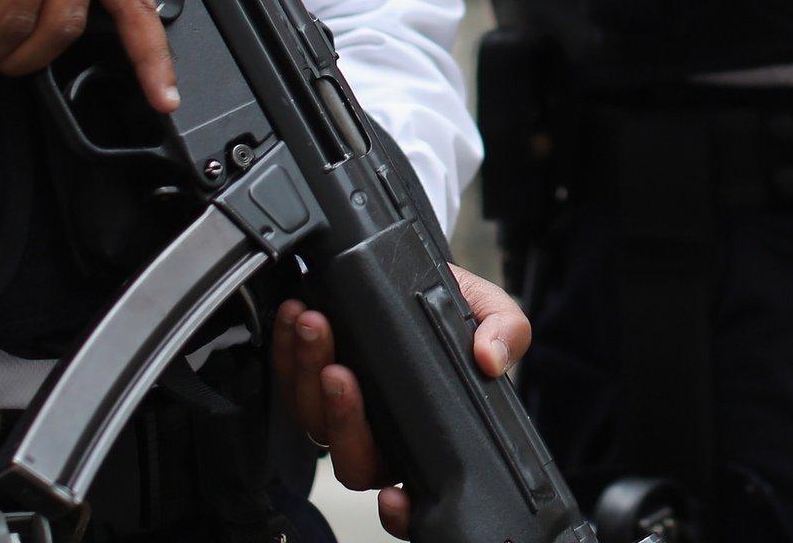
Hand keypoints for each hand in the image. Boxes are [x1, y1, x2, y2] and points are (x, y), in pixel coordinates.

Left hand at [273, 266, 531, 539]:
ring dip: (307, 373)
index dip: (401, 512)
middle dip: (342, 416)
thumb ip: (506, 331)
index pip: (414, 496)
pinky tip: (294, 317)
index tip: (393, 498)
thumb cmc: (454, 307)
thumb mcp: (492, 311)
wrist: (421, 278)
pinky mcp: (310, 380)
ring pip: (314, 418)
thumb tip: (491, 357)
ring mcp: (342, 411)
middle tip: (340, 371)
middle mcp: (382, 435)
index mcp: (426, 437)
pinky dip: (286, 349)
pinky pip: (288, 379)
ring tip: (314, 325)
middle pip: (353, 459)